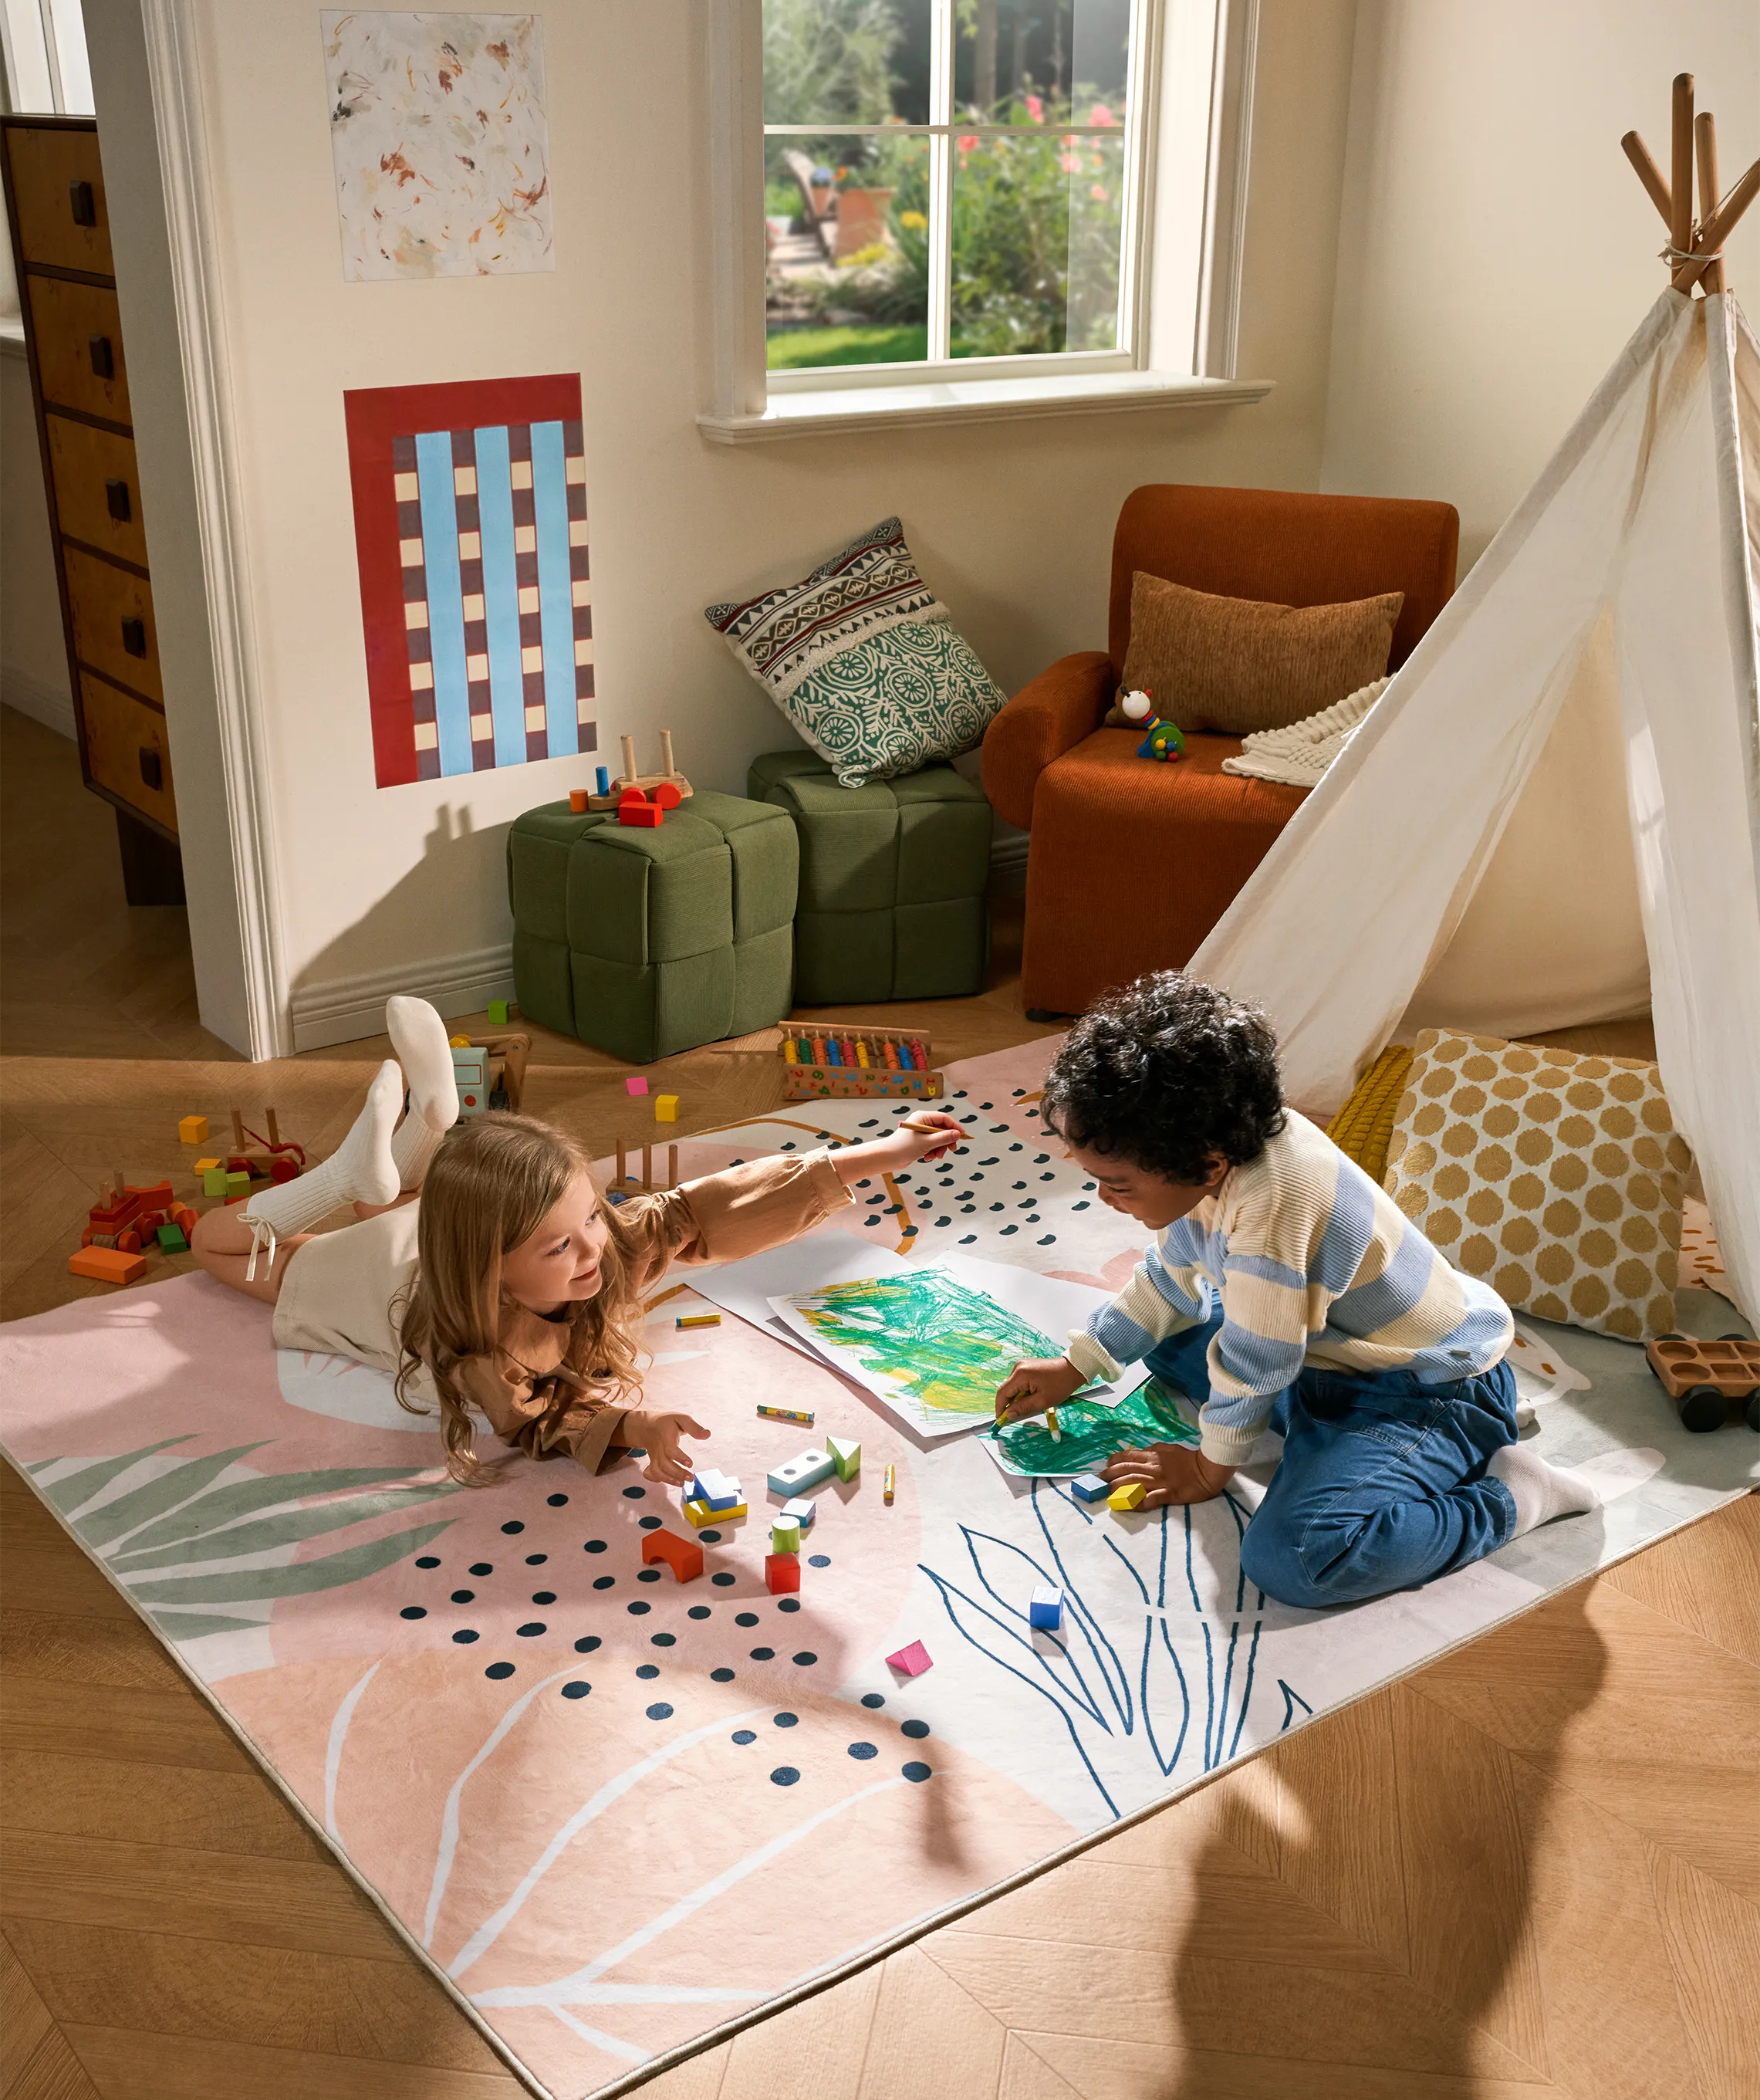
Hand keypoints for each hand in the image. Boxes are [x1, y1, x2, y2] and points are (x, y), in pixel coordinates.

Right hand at [626, 1408, 708, 1486]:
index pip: (670, 1449)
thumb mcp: (681, 1419)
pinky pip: (651, 1473)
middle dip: (677, 1473)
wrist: (648, 1426)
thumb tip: (707, 1434)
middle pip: (664, 1463)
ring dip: (669, 1479)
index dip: (679, 1457)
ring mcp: (653, 1455)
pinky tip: (669, 1480)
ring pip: (657, 1470)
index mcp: (666, 1435)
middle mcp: (658, 1447)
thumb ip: (694, 1427)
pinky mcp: (652, 1461)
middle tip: (690, 1478)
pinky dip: (658, 1479)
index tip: (690, 1464)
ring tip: (682, 1483)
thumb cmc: (668, 1422)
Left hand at [833, 1111, 964, 1186]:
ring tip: (935, 1157)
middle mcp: (922, 1122)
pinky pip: (932, 1144)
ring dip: (939, 1148)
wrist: (888, 1158)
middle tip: (951, 1150)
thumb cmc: (904, 1147)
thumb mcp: (927, 1143)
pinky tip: (927, 1158)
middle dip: (946, 1141)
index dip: (955, 1126)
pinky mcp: (919, 1141)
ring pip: (938, 1138)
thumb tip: (958, 1133)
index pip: (944, 1118)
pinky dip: (932, 1151)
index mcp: (923, 1117)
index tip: (962, 1136)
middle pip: (942, 1129)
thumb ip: (944, 1138)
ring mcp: (920, 1132)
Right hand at [995, 1354, 1085, 1423]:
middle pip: (1006, 1389)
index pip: (1002, 1393)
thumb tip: (1009, 1414)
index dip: (1000, 1407)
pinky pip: (1018, 1382)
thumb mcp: (1042, 1401)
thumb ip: (1023, 1408)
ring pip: (1012, 1386)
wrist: (1073, 1369)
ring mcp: (1022, 1366)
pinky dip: (1021, 1392)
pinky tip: (1030, 1398)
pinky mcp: (1026, 1367)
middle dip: (1009, 1404)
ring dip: (1016, 1398)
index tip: (1000, 1419)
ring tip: (1029, 1406)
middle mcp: (1018, 1367)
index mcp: (1020, 1374)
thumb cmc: (1061, 1383)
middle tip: (1013, 1417)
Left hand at [1103, 1441, 1233, 1507]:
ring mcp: (1160, 1481)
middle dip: (1109, 1476)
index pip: (1127, 1456)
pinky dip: (1139, 1502)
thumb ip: (1153, 1451)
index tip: (1105, 1469)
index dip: (1112, 1463)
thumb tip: (1139, 1453)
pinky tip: (1129, 1506)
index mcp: (1152, 1455)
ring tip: (1106, 1495)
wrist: (1208, 1469)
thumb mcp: (1168, 1449)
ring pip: (1134, 1482)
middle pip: (1125, 1469)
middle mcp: (1153, 1467)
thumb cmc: (1188, 1459)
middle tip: (1097, 1484)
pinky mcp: (1169, 1493)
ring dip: (1118, 1489)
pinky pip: (1151, 1498)